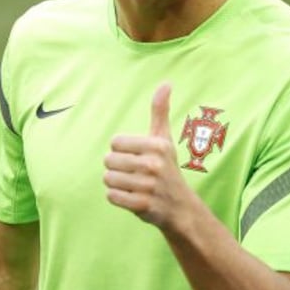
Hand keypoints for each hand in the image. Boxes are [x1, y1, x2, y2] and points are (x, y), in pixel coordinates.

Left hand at [104, 83, 190, 229]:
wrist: (180, 207)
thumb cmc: (167, 167)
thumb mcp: (164, 138)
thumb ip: (160, 110)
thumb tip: (166, 83)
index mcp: (157, 145)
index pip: (115, 142)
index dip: (121, 150)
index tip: (136, 156)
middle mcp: (154, 164)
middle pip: (109, 161)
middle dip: (116, 168)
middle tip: (133, 172)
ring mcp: (148, 186)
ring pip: (108, 179)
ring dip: (116, 183)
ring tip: (132, 184)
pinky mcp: (142, 205)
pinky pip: (112, 196)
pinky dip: (117, 197)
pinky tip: (131, 196)